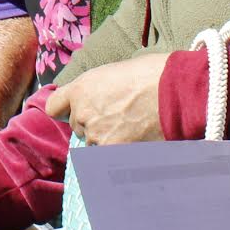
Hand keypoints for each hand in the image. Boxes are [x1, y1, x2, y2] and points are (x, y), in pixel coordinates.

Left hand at [46, 53, 168, 145]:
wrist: (175, 90)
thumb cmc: (151, 74)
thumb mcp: (112, 72)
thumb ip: (95, 89)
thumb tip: (94, 99)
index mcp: (81, 88)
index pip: (54, 106)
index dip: (66, 109)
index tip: (75, 110)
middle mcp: (83, 112)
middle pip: (78, 127)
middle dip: (94, 124)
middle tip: (118, 116)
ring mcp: (98, 134)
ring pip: (94, 143)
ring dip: (108, 139)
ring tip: (132, 127)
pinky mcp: (114, 152)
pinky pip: (108, 157)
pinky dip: (120, 151)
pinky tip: (136, 141)